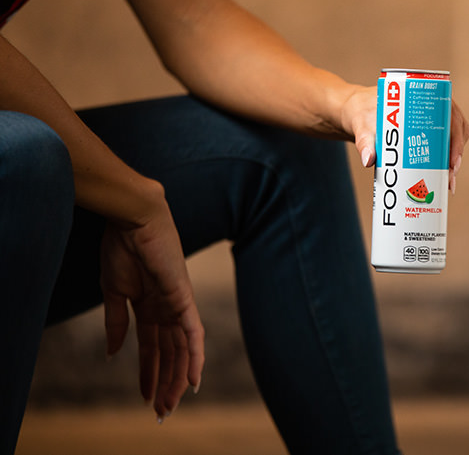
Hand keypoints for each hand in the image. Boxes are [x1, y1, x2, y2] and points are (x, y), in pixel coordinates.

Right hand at [99, 196, 203, 421]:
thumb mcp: (113, 292)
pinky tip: (192, 381)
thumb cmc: (121, 249)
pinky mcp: (183, 297)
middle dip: (165, 382)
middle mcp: (166, 308)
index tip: (145, 397)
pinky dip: (195, 356)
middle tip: (161, 411)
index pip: (152, 347)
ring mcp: (177, 303)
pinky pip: (194, 332)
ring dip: (177, 378)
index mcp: (149, 306)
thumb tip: (111, 352)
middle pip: (169, 352)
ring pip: (182, 349)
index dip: (148, 372)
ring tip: (170, 405)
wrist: (133, 221)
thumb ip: (115, 322)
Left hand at [341, 86, 468, 192]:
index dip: (456, 140)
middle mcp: (433, 106)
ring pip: (452, 140)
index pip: (450, 116)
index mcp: (425, 96)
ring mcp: (432, 119)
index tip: (451, 161)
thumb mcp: (362, 126)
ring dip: (453, 161)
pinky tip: (443, 179)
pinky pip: (443, 145)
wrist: (358, 113)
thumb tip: (368, 161)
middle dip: (455, 156)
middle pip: (455, 131)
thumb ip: (363, 142)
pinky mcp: (427, 132)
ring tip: (447, 183)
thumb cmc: (362, 113)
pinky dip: (446, 161)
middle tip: (449, 179)